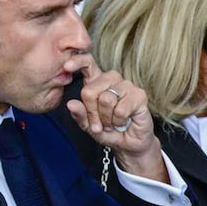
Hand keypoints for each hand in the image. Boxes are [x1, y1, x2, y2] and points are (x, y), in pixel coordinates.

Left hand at [65, 55, 166, 182]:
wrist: (129, 144)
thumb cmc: (109, 131)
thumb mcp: (89, 126)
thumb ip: (80, 115)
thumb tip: (71, 104)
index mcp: (98, 82)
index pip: (88, 63)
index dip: (78, 62)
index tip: (67, 66)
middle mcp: (112, 80)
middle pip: (90, 90)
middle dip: (92, 113)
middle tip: (99, 124)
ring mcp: (127, 85)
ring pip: (106, 99)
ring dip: (106, 119)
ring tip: (112, 123)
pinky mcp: (139, 95)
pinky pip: (120, 109)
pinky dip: (118, 121)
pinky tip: (123, 122)